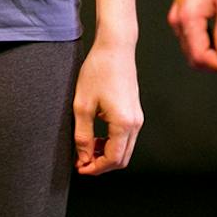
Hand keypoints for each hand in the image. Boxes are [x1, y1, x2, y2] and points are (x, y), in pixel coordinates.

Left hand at [73, 35, 143, 174]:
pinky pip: (126, 137)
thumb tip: (84, 158)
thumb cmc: (97, 71)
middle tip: (82, 161)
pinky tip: (97, 136)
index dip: (95, 168)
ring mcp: (137, 117)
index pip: (112, 159)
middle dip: (101, 164)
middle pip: (122, 159)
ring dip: (107, 154)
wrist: (115, 47)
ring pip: (125, 149)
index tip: (79, 167)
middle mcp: (135, 123)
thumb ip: (83, 136)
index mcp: (123, 124)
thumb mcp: (82, 105)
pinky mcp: (135, 112)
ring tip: (87, 148)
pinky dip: (112, 143)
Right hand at [167, 0, 216, 72]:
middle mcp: (177, 19)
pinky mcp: (181, 11)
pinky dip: (206, 42)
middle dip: (215, 62)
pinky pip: (191, 37)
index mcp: (188, 18)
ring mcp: (177, 15)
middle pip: (193, 58)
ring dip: (211, 53)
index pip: (200, 57)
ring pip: (191, 49)